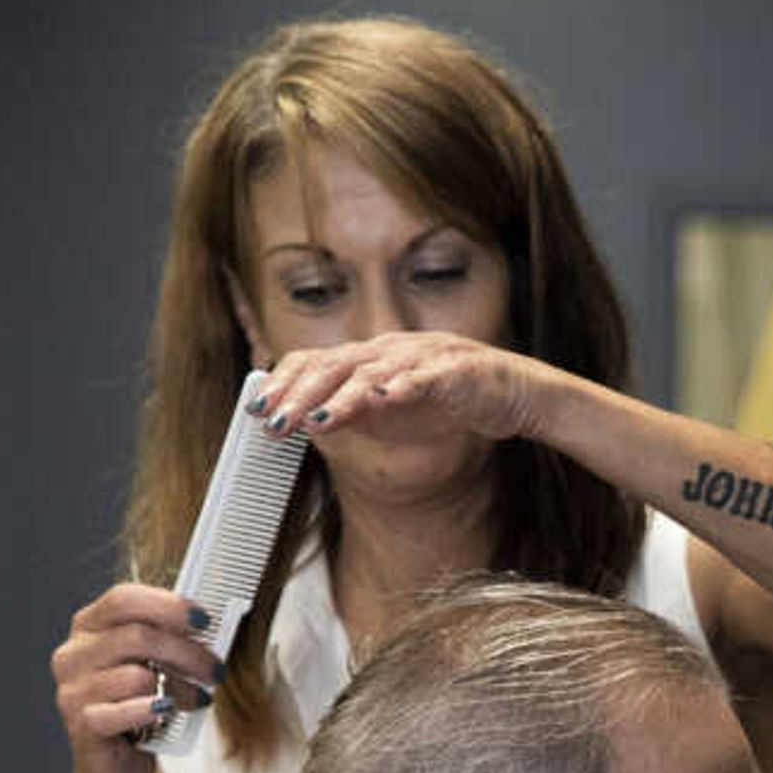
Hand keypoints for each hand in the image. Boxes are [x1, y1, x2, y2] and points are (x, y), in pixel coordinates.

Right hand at [52, 582, 222, 772]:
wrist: (115, 769)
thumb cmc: (136, 711)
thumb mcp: (150, 665)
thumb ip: (166, 639)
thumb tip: (204, 622)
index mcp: (88, 628)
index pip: (123, 599)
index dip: (167, 605)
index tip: (204, 620)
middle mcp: (73, 654)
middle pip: (138, 636)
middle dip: (188, 653)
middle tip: (215, 669)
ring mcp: (73, 689)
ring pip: (139, 676)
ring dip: (179, 688)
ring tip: (193, 700)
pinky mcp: (83, 723)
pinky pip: (129, 709)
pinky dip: (155, 711)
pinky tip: (167, 713)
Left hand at [251, 332, 555, 448]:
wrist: (516, 393)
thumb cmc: (453, 399)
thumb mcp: (392, 410)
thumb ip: (353, 411)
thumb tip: (306, 422)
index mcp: (371, 358)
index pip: (316, 363)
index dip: (283, 385)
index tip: (256, 412)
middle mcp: (390, 350)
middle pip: (335, 366)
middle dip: (299, 395)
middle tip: (273, 422)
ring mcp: (423, 357)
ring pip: (373, 372)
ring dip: (342, 398)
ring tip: (319, 421)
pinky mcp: (457, 370)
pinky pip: (426, 377)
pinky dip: (404, 386)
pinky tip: (385, 399)